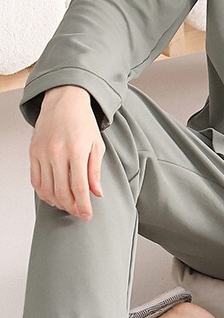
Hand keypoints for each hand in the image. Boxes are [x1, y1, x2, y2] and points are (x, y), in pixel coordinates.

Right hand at [29, 85, 104, 220]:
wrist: (64, 101)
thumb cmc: (83, 122)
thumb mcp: (97, 144)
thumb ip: (95, 171)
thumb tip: (96, 193)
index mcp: (77, 149)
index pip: (79, 186)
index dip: (83, 205)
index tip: (87, 215)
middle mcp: (58, 152)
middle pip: (62, 191)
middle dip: (71, 207)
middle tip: (78, 212)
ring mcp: (43, 153)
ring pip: (47, 189)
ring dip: (58, 202)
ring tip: (68, 205)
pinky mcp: (33, 153)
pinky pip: (36, 181)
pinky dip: (44, 193)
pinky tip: (53, 196)